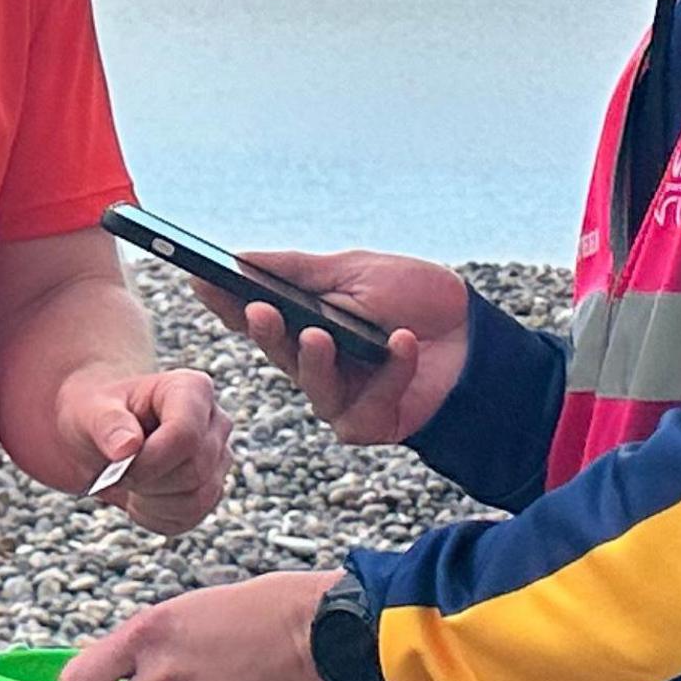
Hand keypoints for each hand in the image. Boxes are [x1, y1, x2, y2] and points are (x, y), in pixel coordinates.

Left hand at [58, 366, 231, 534]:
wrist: (103, 434)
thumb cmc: (98, 414)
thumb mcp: (90, 411)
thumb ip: (107, 424)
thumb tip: (127, 448)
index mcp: (191, 389)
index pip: (185, 436)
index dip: (149, 460)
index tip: (117, 463)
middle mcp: (215, 422)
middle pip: (193, 472)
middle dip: (146, 481)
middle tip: (116, 473)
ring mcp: (219, 457)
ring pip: (197, 499)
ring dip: (150, 501)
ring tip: (128, 480)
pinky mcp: (212, 488)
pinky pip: (191, 517)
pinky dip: (156, 515)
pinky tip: (139, 496)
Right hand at [202, 250, 469, 446]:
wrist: (479, 338)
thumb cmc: (418, 301)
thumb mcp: (356, 270)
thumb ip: (299, 269)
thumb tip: (240, 258)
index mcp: (305, 322)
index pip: (255, 314)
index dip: (226, 301)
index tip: (201, 279)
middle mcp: (315, 362)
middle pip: (275, 350)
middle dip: (264, 330)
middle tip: (256, 310)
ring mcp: (340, 396)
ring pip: (310, 383)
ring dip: (314, 359)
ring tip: (321, 334)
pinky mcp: (368, 423)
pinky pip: (362, 406)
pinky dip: (387, 372)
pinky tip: (401, 343)